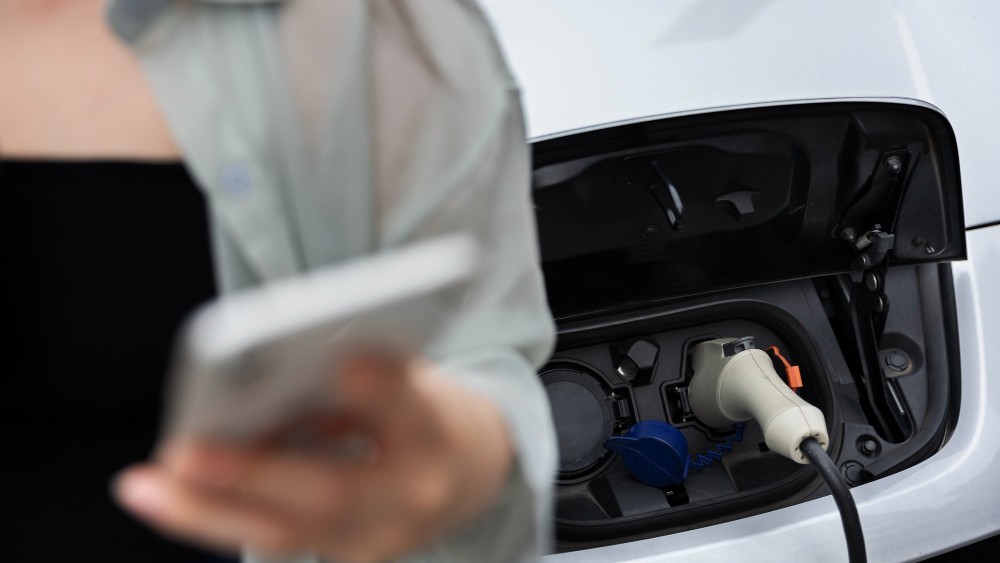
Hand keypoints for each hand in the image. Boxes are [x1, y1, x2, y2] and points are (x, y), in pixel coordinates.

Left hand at [114, 356, 513, 562]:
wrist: (470, 473)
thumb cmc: (423, 408)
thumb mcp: (409, 375)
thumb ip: (355, 376)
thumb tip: (265, 382)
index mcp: (439, 436)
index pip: (410, 412)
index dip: (380, 391)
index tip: (348, 362)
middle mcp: (412, 498)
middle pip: (330, 494)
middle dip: (252, 474)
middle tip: (184, 452)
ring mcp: (379, 540)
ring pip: (286, 534)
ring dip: (207, 511)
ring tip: (144, 487)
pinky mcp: (350, 558)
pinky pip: (279, 538)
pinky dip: (222, 514)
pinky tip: (173, 494)